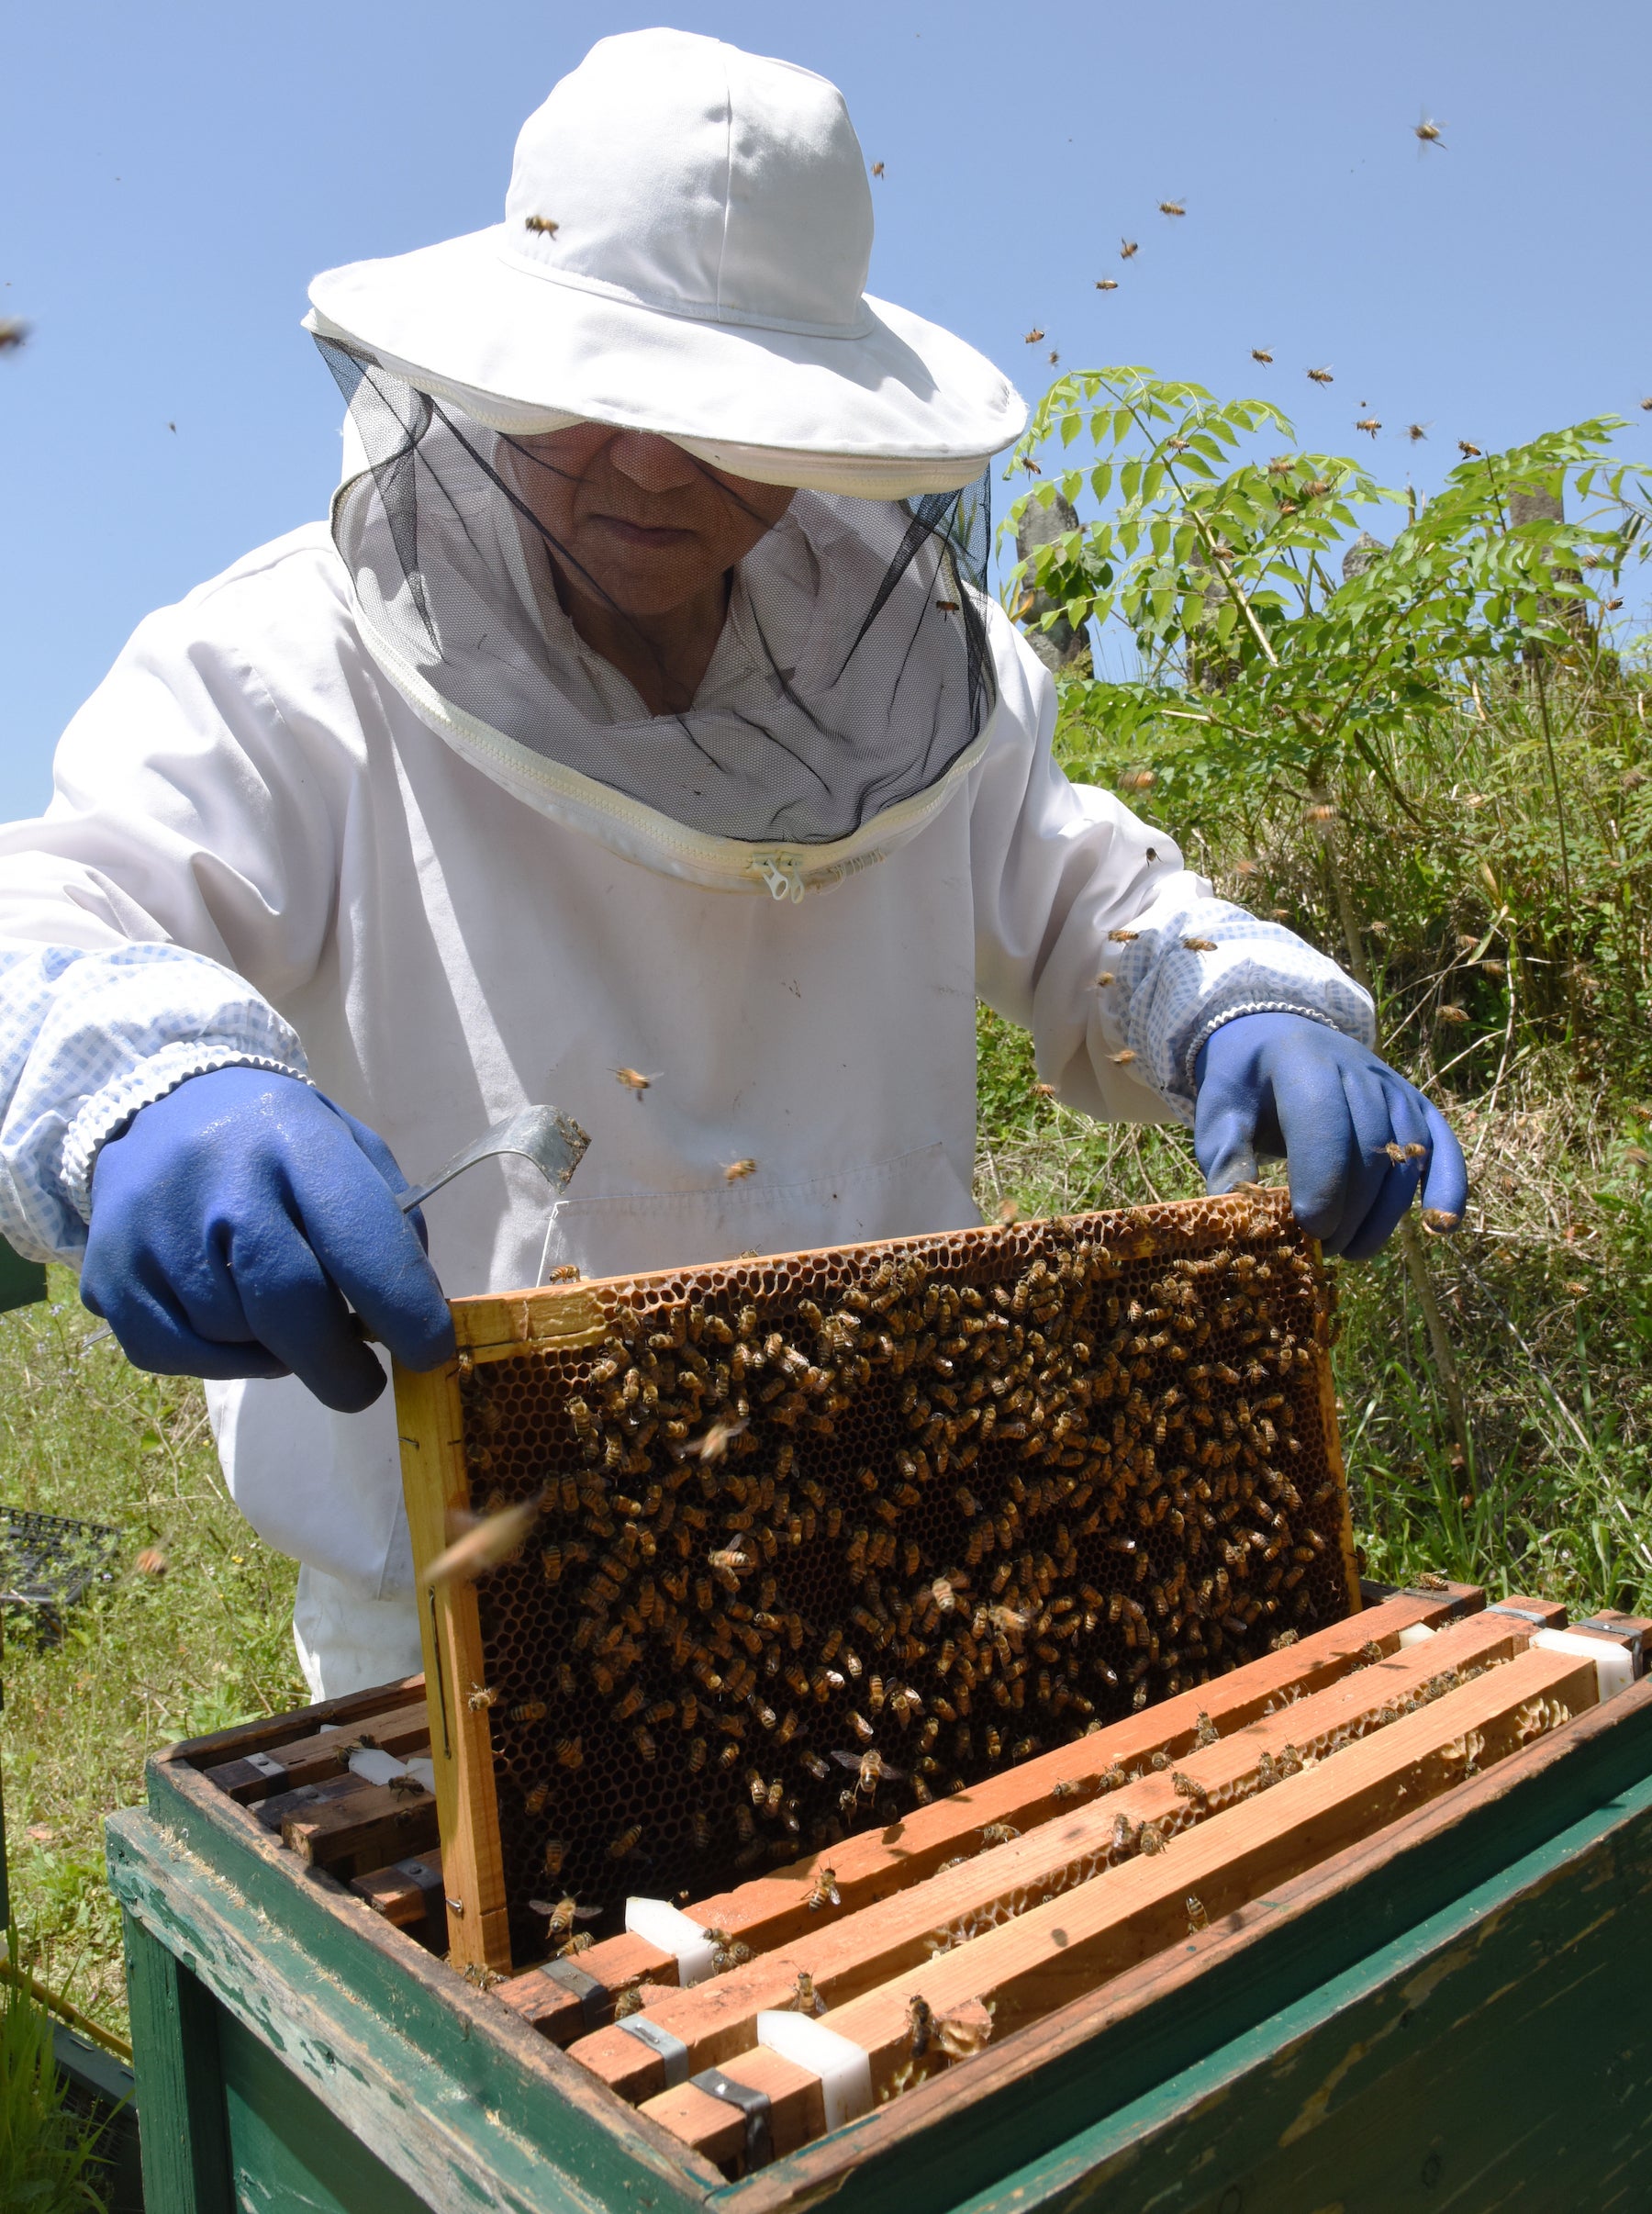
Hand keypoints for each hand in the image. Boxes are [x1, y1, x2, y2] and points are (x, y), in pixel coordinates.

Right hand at [82, 1067, 454, 1409]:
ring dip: (277, 1351)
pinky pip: (178, 1357)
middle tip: (362, 1384)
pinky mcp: (110, 1274)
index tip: (431, 1353)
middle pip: (289, 1305)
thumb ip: (392, 1224)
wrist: (161, 1109)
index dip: (404, 1308)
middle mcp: (219, 1177)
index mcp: (295, 1138)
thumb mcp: (348, 1149)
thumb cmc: (278, 1144)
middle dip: (338, 1365)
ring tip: (281, 1314)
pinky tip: (232, 1325)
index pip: (359, 1236)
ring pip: (237, 1338)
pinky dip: (221, 1362)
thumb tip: (418, 1313)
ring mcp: (153, 1227)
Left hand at [1193, 1013, 1466, 1259]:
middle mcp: (1356, 1066)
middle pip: (1368, 1144)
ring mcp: (1392, 1083)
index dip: (1321, 1178)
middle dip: (1350, 1207)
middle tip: (1323, 1248)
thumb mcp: (1219, 1111)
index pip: (1322, 1118)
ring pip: (1406, 1153)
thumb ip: (1225, 1157)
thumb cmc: (1245, 1085)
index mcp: (1300, 1059)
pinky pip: (1442, 1144)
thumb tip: (1234, 1212)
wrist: (1277, 1038)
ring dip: (1385, 1211)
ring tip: (1352, 1250)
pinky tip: (1441, 1227)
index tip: (1309, 1228)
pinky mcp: (1415, 1102)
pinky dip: (1448, 1185)